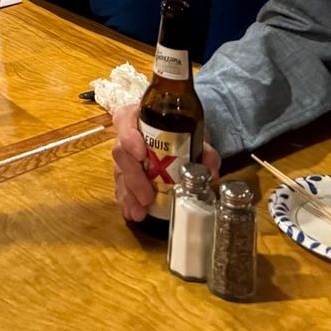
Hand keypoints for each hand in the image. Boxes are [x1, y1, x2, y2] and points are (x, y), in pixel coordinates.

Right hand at [112, 103, 219, 220]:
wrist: (177, 136)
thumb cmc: (180, 131)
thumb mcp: (194, 135)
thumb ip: (205, 151)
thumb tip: (211, 172)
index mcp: (137, 117)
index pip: (125, 121)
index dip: (130, 138)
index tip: (141, 153)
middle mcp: (126, 135)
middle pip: (121, 153)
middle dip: (133, 177)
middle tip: (146, 196)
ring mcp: (124, 156)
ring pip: (119, 173)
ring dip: (129, 194)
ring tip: (139, 212)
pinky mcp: (124, 174)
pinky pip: (121, 186)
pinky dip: (127, 201)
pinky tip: (133, 213)